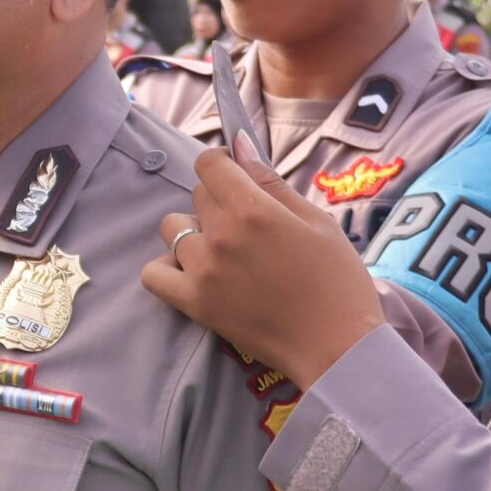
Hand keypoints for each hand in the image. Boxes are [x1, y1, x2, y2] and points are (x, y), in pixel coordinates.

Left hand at [142, 138, 386, 388]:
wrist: (335, 346)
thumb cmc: (337, 281)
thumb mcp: (316, 221)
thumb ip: (272, 182)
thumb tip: (240, 144)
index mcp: (254, 210)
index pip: (209, 163)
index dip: (223, 164)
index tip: (237, 177)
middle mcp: (221, 236)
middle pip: (197, 194)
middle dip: (219, 200)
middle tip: (248, 226)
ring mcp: (203, 270)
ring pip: (173, 228)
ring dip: (193, 232)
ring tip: (223, 251)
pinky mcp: (194, 303)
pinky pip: (154, 273)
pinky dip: (168, 268)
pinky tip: (194, 271)